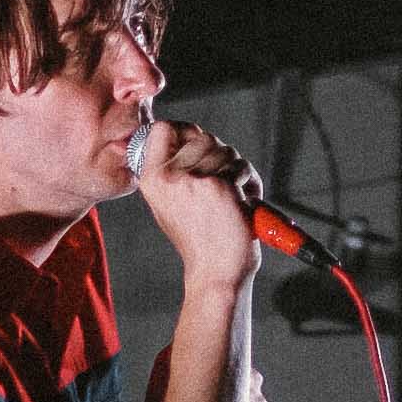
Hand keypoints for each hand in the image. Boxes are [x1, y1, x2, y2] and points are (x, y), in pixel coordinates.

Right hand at [132, 116, 260, 283]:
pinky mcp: (218, 185)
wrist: (216, 272)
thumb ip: (175, 169)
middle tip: (225, 183)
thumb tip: (192, 135)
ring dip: (238, 170)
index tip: (199, 145)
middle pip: (203, 136)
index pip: (163, 129)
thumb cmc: (200, 241)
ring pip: (226, 150)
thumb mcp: (171, 203)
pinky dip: (250, 183)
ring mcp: (192, 179)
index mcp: (151, 180)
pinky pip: (241, 167)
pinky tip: (243, 205)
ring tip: (235, 198)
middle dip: (221, 155)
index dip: (185, 130)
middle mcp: (167, 177)